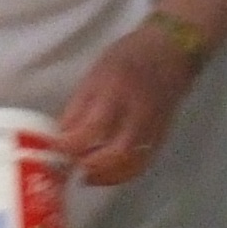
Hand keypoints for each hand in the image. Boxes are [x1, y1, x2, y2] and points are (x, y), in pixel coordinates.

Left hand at [56, 23, 196, 185]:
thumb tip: (61, 136)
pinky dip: (123, 174)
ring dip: (107, 176)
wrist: (172, 50)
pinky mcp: (162, 135)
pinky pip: (143, 163)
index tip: (54, 152)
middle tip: (70, 168)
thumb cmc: (128, 56)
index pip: (92, 129)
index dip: (71, 146)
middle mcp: (137, 113)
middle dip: (90, 166)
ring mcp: (153, 126)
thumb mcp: (95, 74)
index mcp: (116, 92)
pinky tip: (107, 173)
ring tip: (86, 176)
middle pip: (115, 153)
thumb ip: (78, 107)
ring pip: (132, 163)